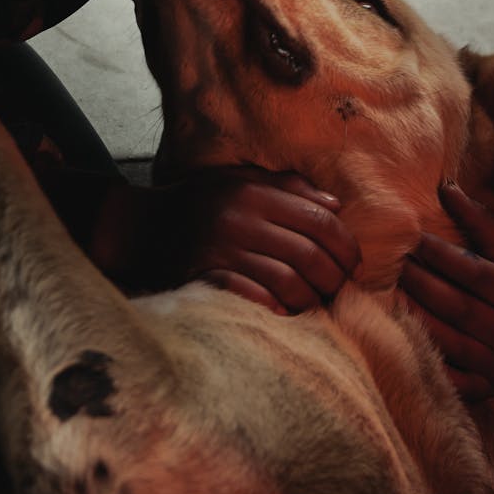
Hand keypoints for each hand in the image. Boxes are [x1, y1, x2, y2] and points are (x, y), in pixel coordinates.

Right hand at [97, 168, 360, 314]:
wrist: (140, 227)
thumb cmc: (199, 202)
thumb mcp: (240, 181)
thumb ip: (288, 188)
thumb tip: (335, 205)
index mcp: (253, 193)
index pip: (319, 221)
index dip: (346, 244)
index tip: (353, 260)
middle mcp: (241, 220)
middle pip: (311, 256)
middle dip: (335, 277)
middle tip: (339, 286)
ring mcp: (224, 252)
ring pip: (290, 284)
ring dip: (312, 300)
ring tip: (316, 302)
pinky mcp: (208, 280)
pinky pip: (257, 301)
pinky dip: (278, 310)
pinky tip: (285, 312)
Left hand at [400, 183, 493, 399]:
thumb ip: (477, 218)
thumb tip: (445, 186)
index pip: (472, 271)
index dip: (437, 254)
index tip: (409, 237)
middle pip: (456, 306)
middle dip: (418, 282)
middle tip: (389, 264)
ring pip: (447, 340)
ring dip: (412, 316)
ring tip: (383, 293)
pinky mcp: (486, 386)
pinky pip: (448, 375)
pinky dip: (421, 356)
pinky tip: (395, 335)